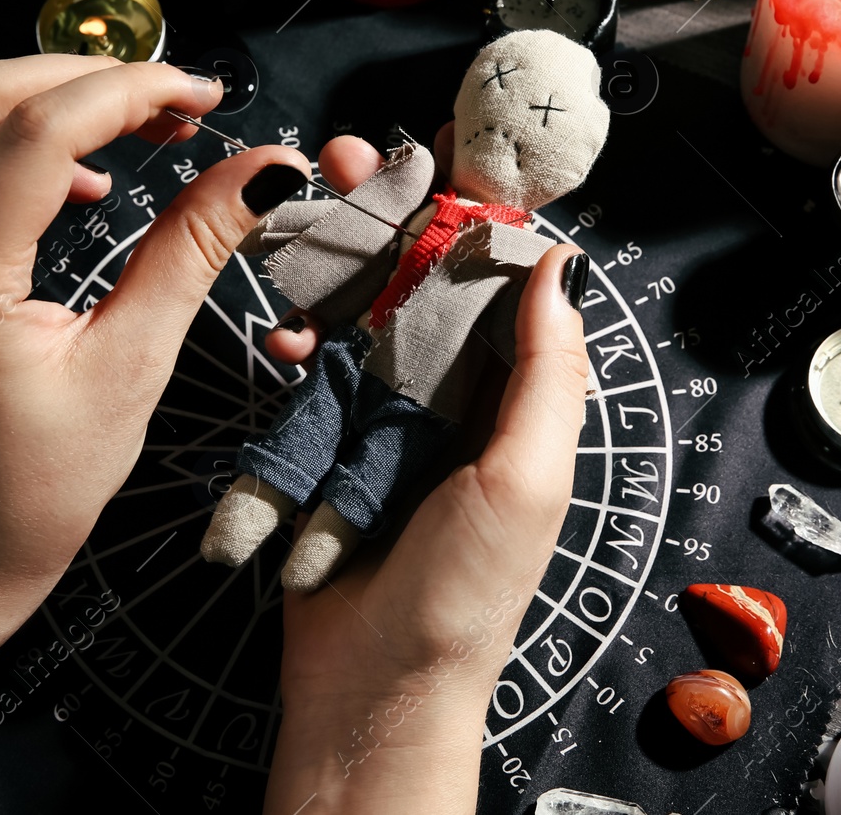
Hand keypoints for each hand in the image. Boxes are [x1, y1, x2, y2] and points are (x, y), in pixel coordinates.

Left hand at [0, 55, 310, 814]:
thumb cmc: (39, 482)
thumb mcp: (134, 366)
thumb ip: (192, 252)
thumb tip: (263, 173)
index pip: (37, 134)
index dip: (129, 91)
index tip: (199, 95)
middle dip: (91, 77)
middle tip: (176, 105)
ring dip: (52, 100)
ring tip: (138, 130)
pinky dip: (13, 140)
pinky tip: (77, 178)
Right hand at [264, 134, 590, 812]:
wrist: (372, 688)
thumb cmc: (462, 596)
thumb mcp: (524, 479)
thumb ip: (545, 372)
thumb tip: (561, 265)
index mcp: (516, 400)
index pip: (502, 284)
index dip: (473, 214)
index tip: (440, 152)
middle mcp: (458, 400)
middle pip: (427, 282)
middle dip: (392, 217)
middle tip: (350, 162)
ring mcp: (391, 418)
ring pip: (366, 312)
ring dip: (337, 260)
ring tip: (303, 209)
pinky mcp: (332, 443)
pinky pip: (316, 370)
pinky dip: (297, 340)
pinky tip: (280, 328)